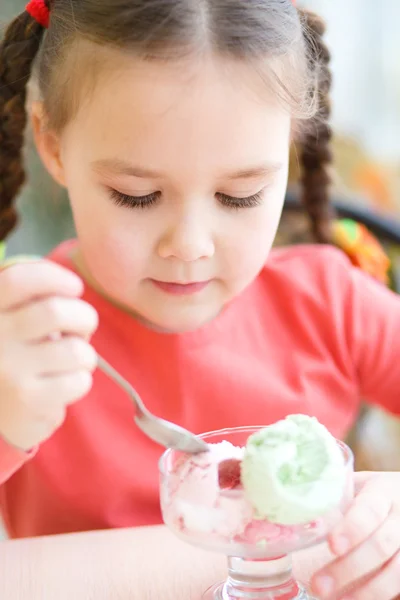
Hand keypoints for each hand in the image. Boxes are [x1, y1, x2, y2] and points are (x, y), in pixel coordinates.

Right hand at [0, 260, 97, 450]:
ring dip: (85, 356)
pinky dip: (80, 381)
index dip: (56, 277)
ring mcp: (8, 371)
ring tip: (71, 362)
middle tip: (82, 329)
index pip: (20, 279)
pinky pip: (78, 381)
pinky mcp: (27, 400)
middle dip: (84, 318)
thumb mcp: (10, 324)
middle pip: (55, 312)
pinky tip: (63, 386)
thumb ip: (30, 302)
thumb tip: (70, 289)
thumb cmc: (13, 360)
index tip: (74, 287)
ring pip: (75, 350)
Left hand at [311, 471, 399, 598]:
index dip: (352, 528)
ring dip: (366, 592)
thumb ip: (336, 497)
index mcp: (384, 491)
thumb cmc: (376, 494)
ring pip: (396, 572)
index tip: (331, 545)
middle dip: (349, 568)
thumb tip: (299, 513)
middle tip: (318, 585)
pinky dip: (379, 597)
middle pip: (381, 545)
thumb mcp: (360, 486)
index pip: (370, 510)